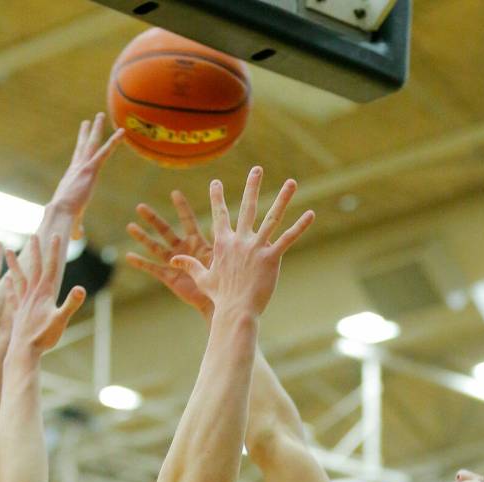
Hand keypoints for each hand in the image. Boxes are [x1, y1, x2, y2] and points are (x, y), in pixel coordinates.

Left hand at [5, 235, 85, 354]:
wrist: (23, 351)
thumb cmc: (43, 337)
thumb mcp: (61, 320)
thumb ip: (71, 303)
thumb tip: (81, 288)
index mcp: (43, 293)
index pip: (50, 267)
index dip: (53, 251)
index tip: (55, 235)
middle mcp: (32, 294)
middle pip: (34, 268)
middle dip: (35, 251)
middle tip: (33, 235)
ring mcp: (23, 302)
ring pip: (18, 277)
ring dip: (14, 264)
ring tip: (7, 250)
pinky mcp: (17, 311)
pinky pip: (12, 294)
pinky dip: (9, 285)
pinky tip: (6, 279)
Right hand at [50, 113, 124, 237]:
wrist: (60, 213)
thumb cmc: (63, 219)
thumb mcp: (73, 220)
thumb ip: (77, 226)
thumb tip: (76, 236)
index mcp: (72, 178)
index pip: (78, 160)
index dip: (80, 149)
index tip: (82, 140)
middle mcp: (76, 169)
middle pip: (82, 147)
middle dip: (86, 133)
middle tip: (90, 121)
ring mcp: (83, 167)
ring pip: (92, 144)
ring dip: (97, 129)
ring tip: (101, 115)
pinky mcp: (90, 170)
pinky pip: (104, 152)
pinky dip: (114, 142)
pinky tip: (122, 133)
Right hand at [126, 191, 213, 318]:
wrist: (217, 300)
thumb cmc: (223, 280)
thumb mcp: (221, 258)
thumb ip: (217, 243)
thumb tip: (221, 226)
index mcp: (197, 243)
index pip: (188, 221)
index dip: (182, 207)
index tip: (175, 193)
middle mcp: (183, 250)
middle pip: (165, 231)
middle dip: (153, 219)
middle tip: (140, 207)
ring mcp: (174, 263)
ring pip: (155, 247)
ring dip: (143, 237)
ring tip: (130, 226)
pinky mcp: (169, 277)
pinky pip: (153, 269)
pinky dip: (141, 263)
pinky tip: (129, 256)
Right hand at [170, 167, 314, 316]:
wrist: (236, 310)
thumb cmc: (220, 298)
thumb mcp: (203, 279)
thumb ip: (190, 265)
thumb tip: (173, 259)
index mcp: (224, 244)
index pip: (220, 215)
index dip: (217, 197)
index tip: (216, 182)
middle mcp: (240, 241)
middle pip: (248, 208)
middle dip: (252, 186)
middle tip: (256, 169)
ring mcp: (257, 247)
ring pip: (272, 218)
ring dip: (282, 199)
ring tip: (291, 182)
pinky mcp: (272, 258)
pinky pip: (288, 238)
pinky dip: (300, 226)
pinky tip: (311, 214)